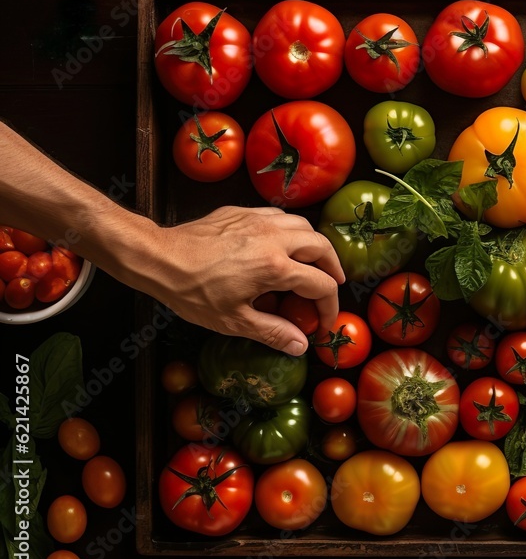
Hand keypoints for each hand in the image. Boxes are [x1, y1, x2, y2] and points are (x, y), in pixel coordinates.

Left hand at [139, 206, 343, 354]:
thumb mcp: (233, 321)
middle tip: (332, 285)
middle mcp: (274, 238)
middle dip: (333, 268)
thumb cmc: (192, 291)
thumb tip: (300, 346)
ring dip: (315, 245)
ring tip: (313, 262)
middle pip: (322, 247)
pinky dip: (291, 230)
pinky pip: (279, 216)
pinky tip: (282, 244)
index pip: (321, 285)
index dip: (329, 307)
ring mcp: (259, 221)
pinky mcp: (243, 212)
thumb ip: (273, 332)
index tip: (323, 322)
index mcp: (275, 267)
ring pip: (304, 225)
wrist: (159, 258)